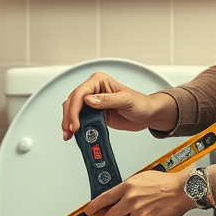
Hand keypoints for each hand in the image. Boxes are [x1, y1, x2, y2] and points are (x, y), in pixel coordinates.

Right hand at [61, 72, 176, 139]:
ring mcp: (92, 103)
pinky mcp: (93, 114)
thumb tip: (89, 100)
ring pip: (72, 110)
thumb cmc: (140, 103)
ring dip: (69, 122)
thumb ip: (107, 100)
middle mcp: (93, 90)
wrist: (146, 115)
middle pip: (73, 102)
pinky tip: (74, 134)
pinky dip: (75, 126)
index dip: (75, 109)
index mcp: (99, 81)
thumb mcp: (126, 100)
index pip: (80, 93)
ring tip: (69, 134)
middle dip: (69, 117)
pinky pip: (79, 119)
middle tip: (70, 131)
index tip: (76, 123)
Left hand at [85, 170, 196, 215]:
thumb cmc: (166, 183)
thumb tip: (123, 194)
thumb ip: (131, 187)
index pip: (105, 197)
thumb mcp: (144, 178)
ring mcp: (135, 210)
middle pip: (109, 213)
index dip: (94, 205)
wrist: (181, 190)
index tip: (89, 210)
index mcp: (128, 185)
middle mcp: (129, 197)